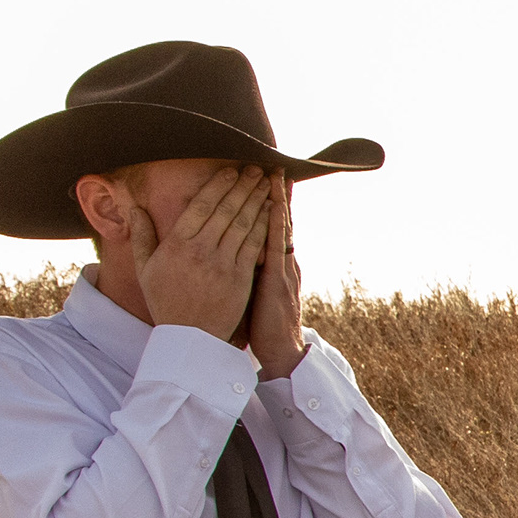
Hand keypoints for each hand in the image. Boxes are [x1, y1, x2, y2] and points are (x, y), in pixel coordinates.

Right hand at [129, 165, 272, 337]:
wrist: (189, 337)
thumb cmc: (165, 301)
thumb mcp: (145, 269)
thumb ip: (141, 236)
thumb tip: (133, 207)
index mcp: (176, 245)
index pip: (200, 207)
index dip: (217, 186)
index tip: (230, 171)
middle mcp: (200, 251)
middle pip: (224, 210)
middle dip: (241, 187)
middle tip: (254, 168)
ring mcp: (222, 265)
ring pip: (242, 224)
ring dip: (256, 200)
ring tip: (266, 183)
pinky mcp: (240, 279)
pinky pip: (254, 246)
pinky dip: (264, 226)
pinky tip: (272, 212)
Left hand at [236, 176, 308, 372]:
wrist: (280, 353)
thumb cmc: (262, 326)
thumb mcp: (253, 292)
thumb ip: (248, 270)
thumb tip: (234, 254)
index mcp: (273, 263)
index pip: (269, 226)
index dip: (269, 203)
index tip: (264, 179)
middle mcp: (282, 262)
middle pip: (278, 221)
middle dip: (276, 193)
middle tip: (273, 165)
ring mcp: (282, 269)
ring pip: (280, 228)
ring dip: (278, 201)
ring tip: (276, 175)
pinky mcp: (278, 280)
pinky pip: (276, 247)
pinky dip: (276, 225)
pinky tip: (274, 207)